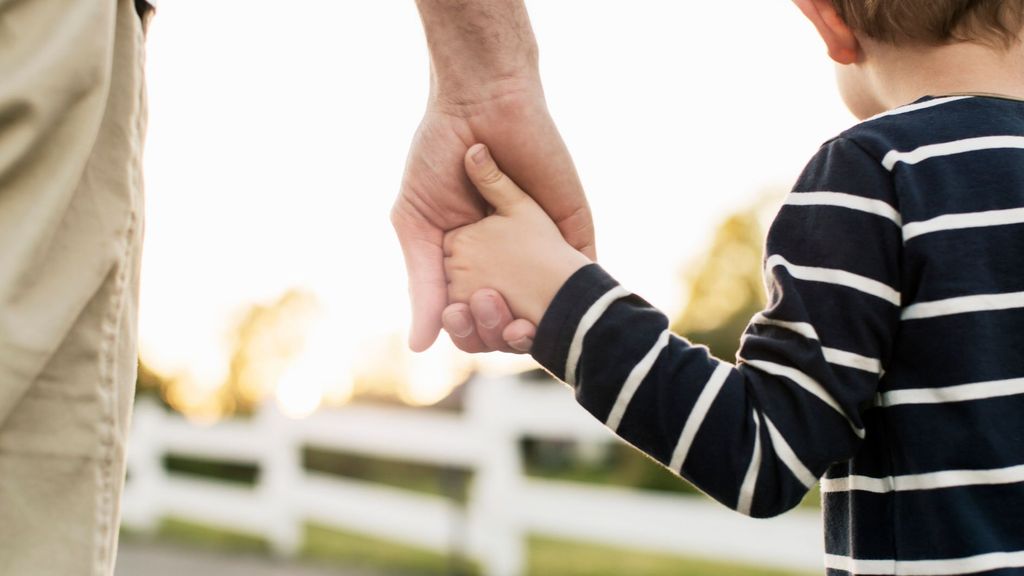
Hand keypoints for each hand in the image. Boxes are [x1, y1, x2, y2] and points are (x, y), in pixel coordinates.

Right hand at [392, 86, 594, 351]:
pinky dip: (575, 296)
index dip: (469, 331)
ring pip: (546, 306)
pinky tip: (564, 311)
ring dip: (536, 322)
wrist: (478, 104)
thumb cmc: (436, 158)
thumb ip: (423, 284)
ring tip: (521, 323)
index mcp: (467, 263)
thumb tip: (420, 348)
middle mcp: (506, 262)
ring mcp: (542, 246)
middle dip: (501, 331)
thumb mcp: (418, 226)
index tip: (461, 326)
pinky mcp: (573, 228)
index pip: (471, 316)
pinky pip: (582, 271)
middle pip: (509, 319)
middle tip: (494, 319)